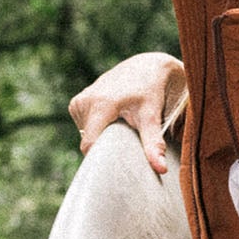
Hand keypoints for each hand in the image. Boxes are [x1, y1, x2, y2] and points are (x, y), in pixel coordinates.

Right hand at [67, 51, 186, 176]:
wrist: (146, 68)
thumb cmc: (152, 92)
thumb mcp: (153, 117)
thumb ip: (153, 143)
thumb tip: (161, 169)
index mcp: (99, 105)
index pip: (91, 145)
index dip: (104, 159)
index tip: (120, 166)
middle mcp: (85, 101)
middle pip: (89, 142)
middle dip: (106, 148)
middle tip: (128, 143)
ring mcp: (78, 102)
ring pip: (87, 136)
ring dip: (104, 138)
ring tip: (123, 128)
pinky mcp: (77, 102)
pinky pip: (85, 128)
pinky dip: (99, 129)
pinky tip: (114, 121)